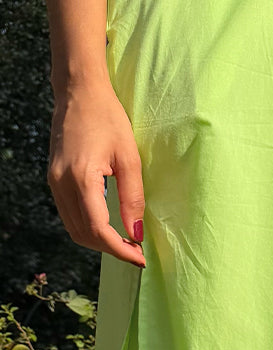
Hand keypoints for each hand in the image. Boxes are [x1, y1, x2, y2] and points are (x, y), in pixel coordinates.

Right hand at [47, 79, 146, 266]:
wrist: (78, 91)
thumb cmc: (107, 118)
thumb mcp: (129, 157)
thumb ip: (132, 198)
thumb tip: (136, 233)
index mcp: (81, 178)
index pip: (98, 230)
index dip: (120, 250)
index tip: (141, 257)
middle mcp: (61, 183)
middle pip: (84, 235)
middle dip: (111, 249)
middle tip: (136, 251)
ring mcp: (54, 182)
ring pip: (74, 229)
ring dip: (99, 241)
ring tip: (125, 241)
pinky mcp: (53, 180)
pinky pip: (69, 215)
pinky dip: (89, 228)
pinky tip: (109, 226)